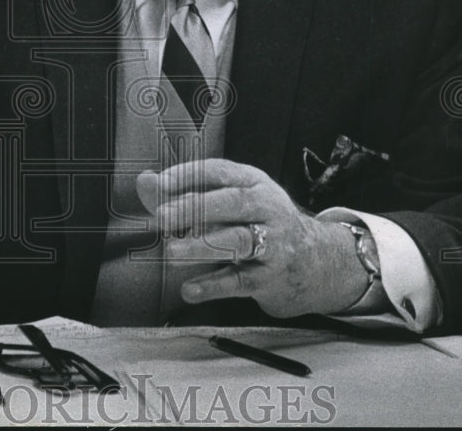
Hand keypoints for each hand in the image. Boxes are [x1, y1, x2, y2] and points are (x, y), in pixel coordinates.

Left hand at [136, 159, 368, 317]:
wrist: (318, 263)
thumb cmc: (259, 224)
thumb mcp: (231, 200)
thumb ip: (183, 193)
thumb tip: (143, 182)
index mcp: (254, 183)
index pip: (220, 171)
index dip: (189, 176)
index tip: (159, 184)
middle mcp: (268, 209)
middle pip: (232, 203)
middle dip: (195, 208)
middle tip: (161, 217)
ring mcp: (274, 244)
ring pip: (238, 242)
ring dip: (203, 246)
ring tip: (171, 252)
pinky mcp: (271, 279)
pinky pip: (241, 282)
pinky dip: (213, 286)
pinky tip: (188, 290)